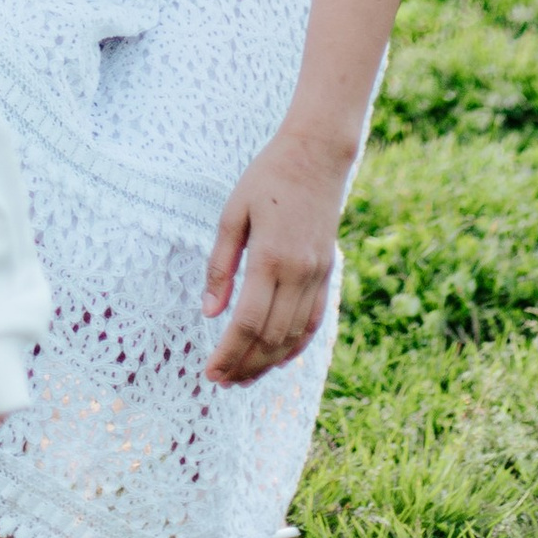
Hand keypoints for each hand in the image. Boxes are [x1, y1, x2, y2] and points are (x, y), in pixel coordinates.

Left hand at [202, 127, 346, 384]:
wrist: (317, 156)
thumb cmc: (267, 179)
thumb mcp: (233, 214)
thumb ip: (221, 265)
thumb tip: (210, 313)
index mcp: (270, 257)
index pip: (248, 322)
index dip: (229, 353)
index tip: (210, 372)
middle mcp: (298, 272)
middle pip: (271, 337)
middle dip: (245, 365)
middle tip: (221, 381)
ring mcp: (317, 275)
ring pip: (293, 335)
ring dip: (267, 361)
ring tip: (242, 377)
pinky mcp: (327, 273)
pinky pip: (313, 320)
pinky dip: (296, 345)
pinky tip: (277, 359)